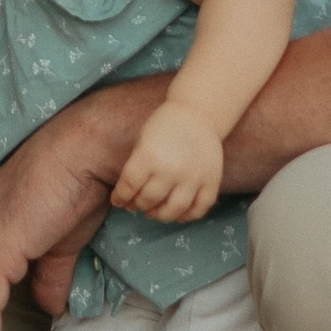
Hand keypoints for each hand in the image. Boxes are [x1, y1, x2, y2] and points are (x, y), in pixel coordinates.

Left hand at [112, 98, 225, 225]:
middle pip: (149, 200)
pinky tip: (176, 212)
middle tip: (136, 205)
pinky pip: (198, 210)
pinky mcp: (211, 182)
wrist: (198, 113)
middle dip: (138, 205)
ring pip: (173, 210)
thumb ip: (135, 168)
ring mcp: (194, 177)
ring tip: (153, 212)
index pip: (129, 186)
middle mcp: (172, 169)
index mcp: (149, 155)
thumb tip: (127, 198)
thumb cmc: (164, 126)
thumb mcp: (142, 141)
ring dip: (159, 215)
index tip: (118, 200)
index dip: (121, 197)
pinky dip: (186, 216)